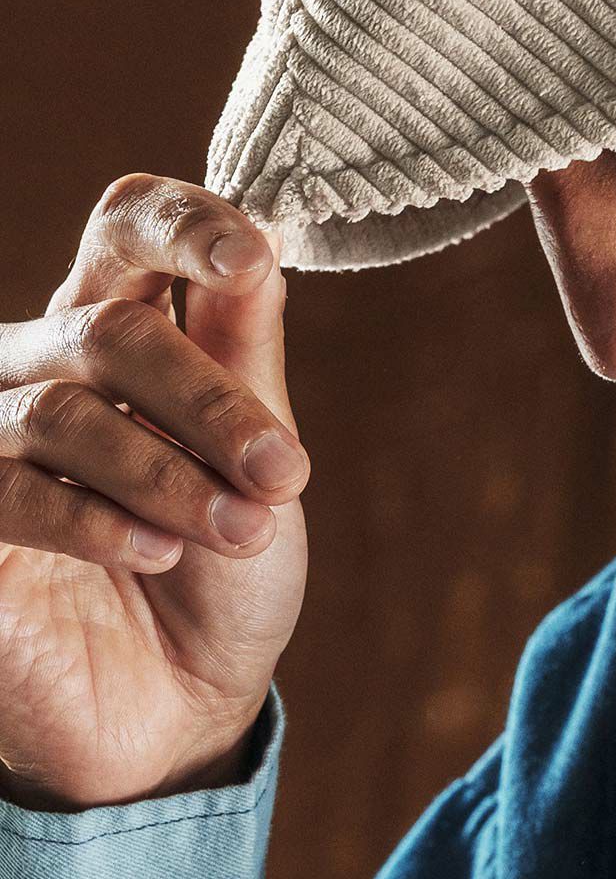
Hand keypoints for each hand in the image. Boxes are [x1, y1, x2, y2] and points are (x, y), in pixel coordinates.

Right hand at [0, 175, 309, 808]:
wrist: (185, 696)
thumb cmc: (227, 557)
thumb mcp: (258, 452)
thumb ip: (246, 349)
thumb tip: (265, 239)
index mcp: (123, 324)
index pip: (125, 227)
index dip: (181, 223)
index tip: (252, 256)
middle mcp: (45, 365)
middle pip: (109, 331)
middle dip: (209, 401)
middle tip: (284, 470)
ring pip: (64, 411)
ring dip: (169, 474)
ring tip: (243, 527)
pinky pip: (13, 494)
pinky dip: (99, 521)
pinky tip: (160, 551)